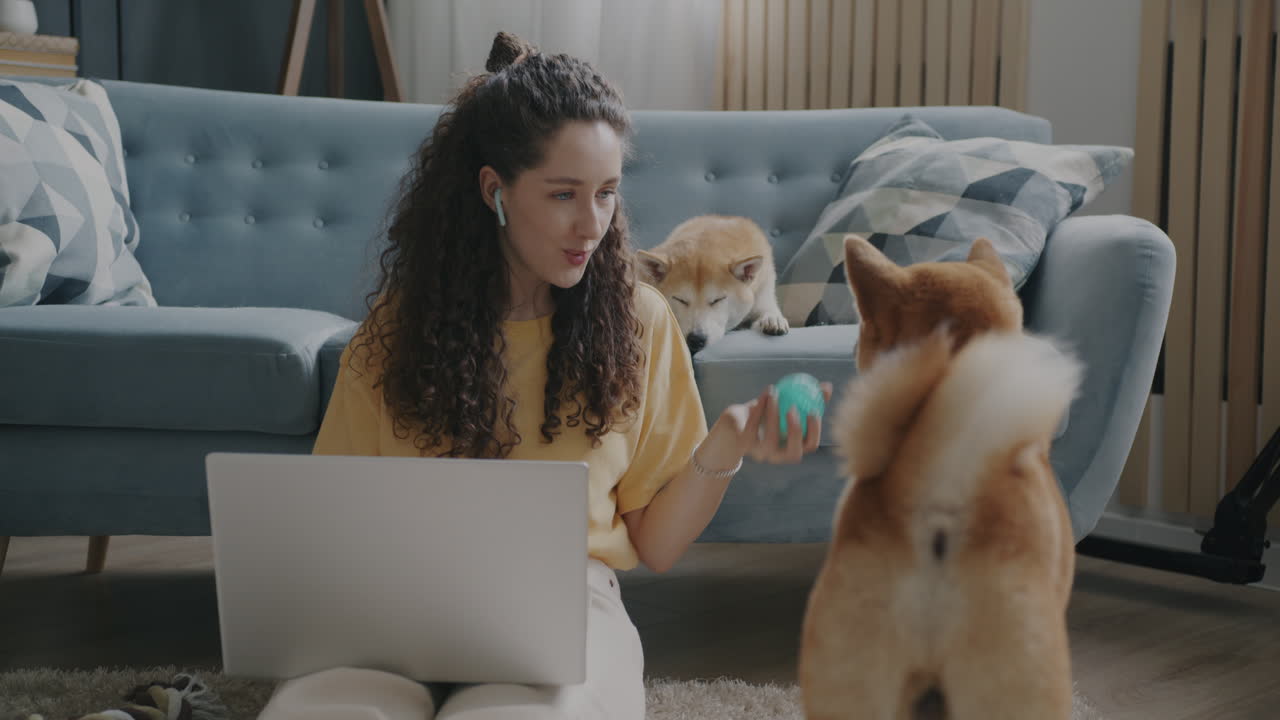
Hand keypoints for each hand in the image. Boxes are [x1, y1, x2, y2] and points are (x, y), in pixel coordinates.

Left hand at [701, 382, 833, 467]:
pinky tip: (765, 393)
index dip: (814, 432)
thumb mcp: (787, 405)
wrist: (734, 424)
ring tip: (774, 393)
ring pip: (771, 440)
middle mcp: (779, 455)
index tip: (814, 411)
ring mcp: (761, 453)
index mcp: (793, 447)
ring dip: (773, 414)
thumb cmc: (766, 415)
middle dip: (796, 432)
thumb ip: (807, 397)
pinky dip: (759, 409)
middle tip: (794, 408)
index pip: (810, 445)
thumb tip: (827, 386)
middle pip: (794, 452)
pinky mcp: (744, 445)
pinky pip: (753, 428)